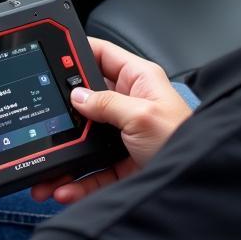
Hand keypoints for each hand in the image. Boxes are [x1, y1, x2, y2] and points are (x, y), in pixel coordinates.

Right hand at [31, 38, 192, 205]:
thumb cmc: (183, 140)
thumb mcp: (142, 115)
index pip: (101, 55)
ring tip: (47, 168)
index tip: (52, 56)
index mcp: (137, 80)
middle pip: (86, 101)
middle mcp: (128, 104)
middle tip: (43, 118)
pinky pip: (91, 170)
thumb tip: (77, 96)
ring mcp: (123, 134)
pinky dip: (76, 182)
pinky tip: (64, 188)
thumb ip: (106, 103)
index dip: (77, 51)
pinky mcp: (121, 163)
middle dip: (63, 113)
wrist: (197, 185)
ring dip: (64, 156)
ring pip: (84, 141)